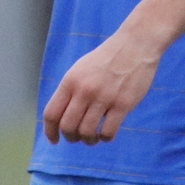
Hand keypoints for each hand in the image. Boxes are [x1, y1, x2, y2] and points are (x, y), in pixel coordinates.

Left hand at [42, 28, 163, 144]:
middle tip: (77, 137)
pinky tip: (106, 133)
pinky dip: (105, 138)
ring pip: (87, 132)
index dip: (50, 131)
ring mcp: (104, 97)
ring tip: (93, 137)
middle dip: (70, 137)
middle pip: (67, 127)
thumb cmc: (106, 59)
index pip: (51, 113)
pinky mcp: (123, 104)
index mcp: (70, 81)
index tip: (54, 140)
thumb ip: (69, 91)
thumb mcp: (80, 69)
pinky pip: (108, 132)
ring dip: (88, 140)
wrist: (134, 45)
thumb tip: (60, 118)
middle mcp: (84, 90)